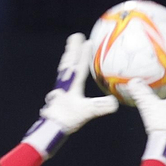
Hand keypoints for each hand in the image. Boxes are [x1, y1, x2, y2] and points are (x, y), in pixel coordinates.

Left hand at [23, 34, 118, 156]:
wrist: (51, 128)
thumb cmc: (67, 118)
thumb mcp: (86, 112)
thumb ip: (100, 106)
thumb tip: (115, 103)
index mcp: (72, 83)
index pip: (79, 65)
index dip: (84, 53)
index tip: (87, 40)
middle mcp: (65, 82)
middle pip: (69, 61)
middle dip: (73, 49)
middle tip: (75, 36)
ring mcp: (61, 88)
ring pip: (64, 68)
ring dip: (68, 57)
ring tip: (71, 49)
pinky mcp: (59, 95)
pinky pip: (64, 77)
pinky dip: (67, 69)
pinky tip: (69, 73)